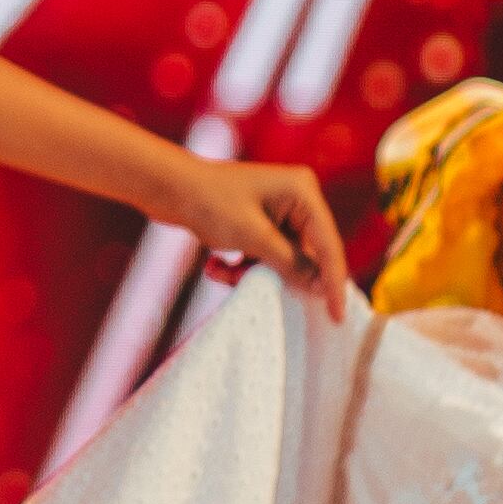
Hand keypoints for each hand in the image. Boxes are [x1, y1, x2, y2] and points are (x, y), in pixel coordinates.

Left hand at [182, 153, 351, 315]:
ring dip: (252, 273)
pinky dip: (242, 267)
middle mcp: (297, 197)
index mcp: (303, 191)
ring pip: (280, 259)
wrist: (166, 187)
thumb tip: (321, 287)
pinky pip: (264, 254)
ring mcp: (278, 209)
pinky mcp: (261, 221)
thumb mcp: (252, 237)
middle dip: (276, 275)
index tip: (336, 316)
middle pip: (305, 254)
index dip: (333, 282)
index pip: (328, 244)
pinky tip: (215, 267)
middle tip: (249, 283)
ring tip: (221, 272)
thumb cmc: (208, 202)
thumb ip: (291, 263)